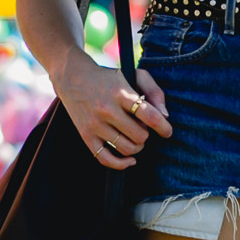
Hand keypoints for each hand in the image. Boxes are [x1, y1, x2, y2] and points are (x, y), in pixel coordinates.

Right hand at [53, 51, 170, 170]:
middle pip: (140, 135)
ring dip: (137, 146)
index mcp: (121, 93)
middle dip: (146, 134)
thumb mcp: (134, 75)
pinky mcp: (86, 136)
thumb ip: (154, 92)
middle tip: (142, 127)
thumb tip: (165, 116)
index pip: (149, 115)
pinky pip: (106, 159)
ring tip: (135, 137)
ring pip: (127, 149)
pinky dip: (121, 164)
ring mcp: (95, 124)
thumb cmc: (109, 78)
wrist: (72, 77)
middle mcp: (107, 110)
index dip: (163, 127)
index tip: (167, 131)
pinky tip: (130, 160)